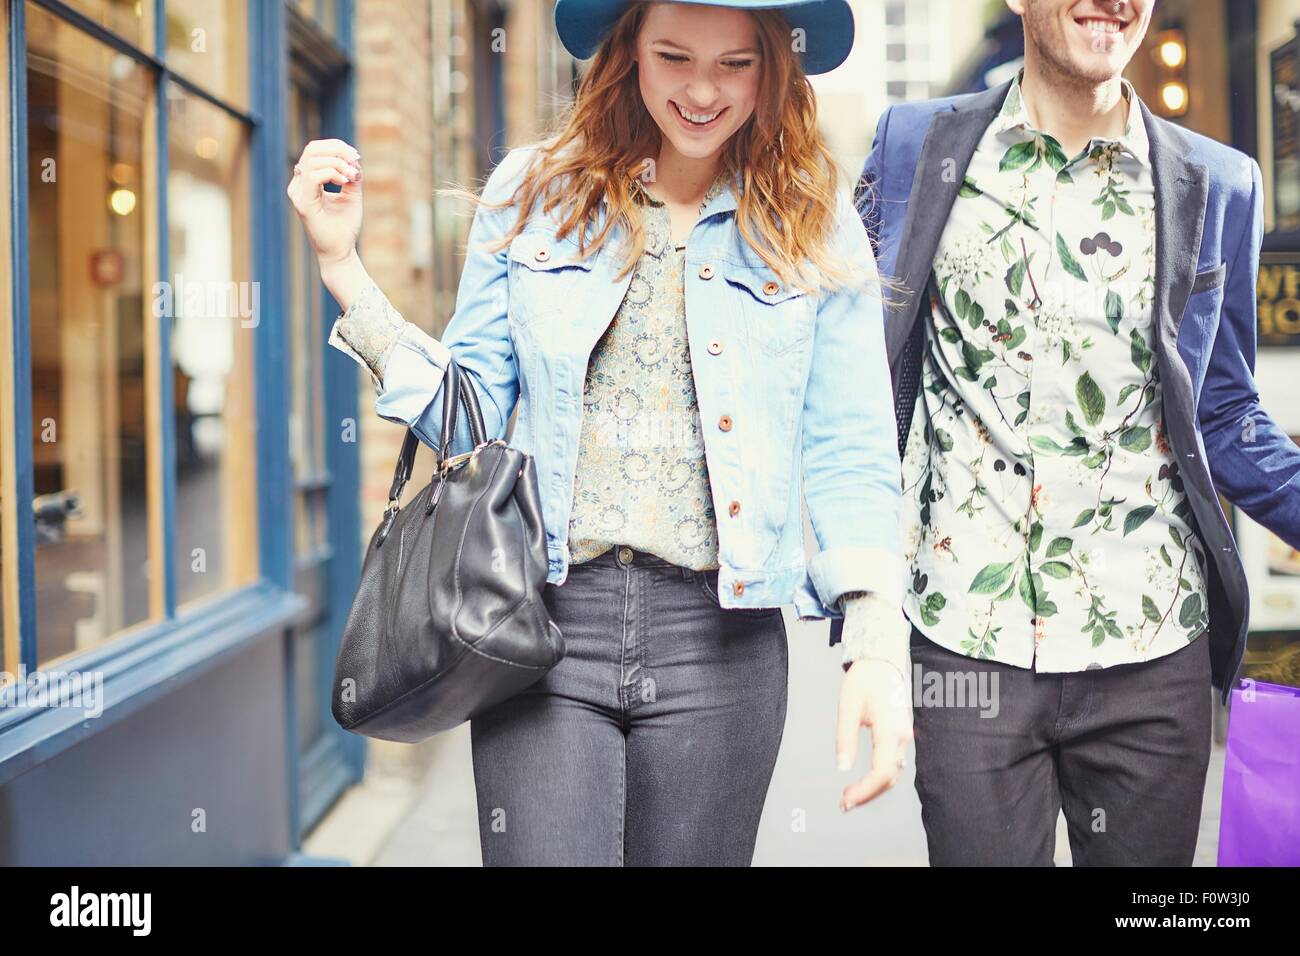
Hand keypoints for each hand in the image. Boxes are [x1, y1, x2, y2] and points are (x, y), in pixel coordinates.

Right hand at [286, 138, 362, 272]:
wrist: (340, 252)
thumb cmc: (344, 226)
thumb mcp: (351, 194)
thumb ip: (351, 175)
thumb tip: (353, 159)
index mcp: (307, 181)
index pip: (314, 151)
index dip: (335, 146)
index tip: (356, 156)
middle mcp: (298, 185)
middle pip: (311, 150)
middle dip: (337, 150)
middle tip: (355, 160)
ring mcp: (298, 194)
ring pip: (312, 161)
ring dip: (337, 163)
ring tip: (351, 176)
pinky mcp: (303, 204)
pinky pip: (312, 177)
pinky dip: (332, 173)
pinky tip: (345, 182)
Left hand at [835, 657, 913, 810]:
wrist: (881, 662)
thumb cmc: (864, 680)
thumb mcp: (848, 707)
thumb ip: (845, 738)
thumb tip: (842, 767)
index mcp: (890, 731)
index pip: (881, 772)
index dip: (864, 791)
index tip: (846, 800)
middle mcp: (902, 737)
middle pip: (889, 778)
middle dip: (867, 794)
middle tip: (843, 803)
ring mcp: (904, 736)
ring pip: (893, 772)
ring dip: (873, 788)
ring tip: (850, 796)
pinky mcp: (901, 735)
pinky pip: (893, 763)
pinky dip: (880, 777)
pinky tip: (864, 781)